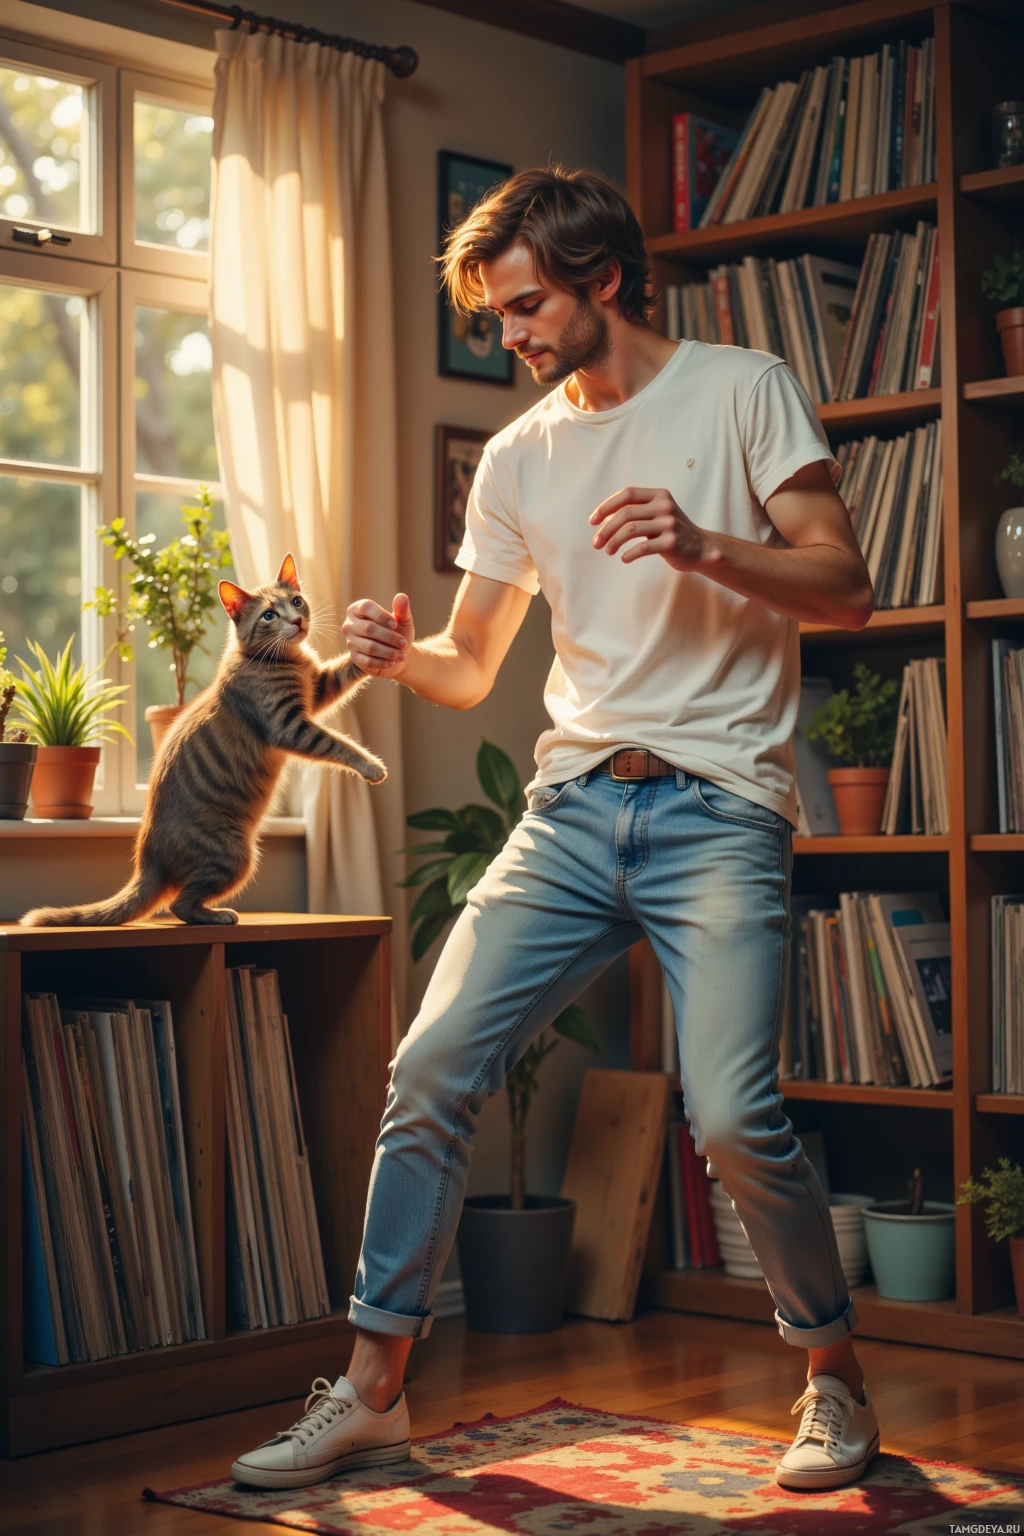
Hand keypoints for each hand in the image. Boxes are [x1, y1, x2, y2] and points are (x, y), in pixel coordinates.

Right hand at [342, 593, 414, 677]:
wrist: (398, 653)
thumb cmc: (398, 632)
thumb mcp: (403, 620)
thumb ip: (402, 609)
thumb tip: (401, 596)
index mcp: (358, 609)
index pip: (365, 607)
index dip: (381, 615)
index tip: (395, 624)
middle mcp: (350, 624)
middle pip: (368, 628)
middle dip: (389, 637)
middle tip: (404, 643)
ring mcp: (350, 642)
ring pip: (370, 647)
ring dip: (389, 652)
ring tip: (402, 655)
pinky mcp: (354, 658)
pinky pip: (368, 661)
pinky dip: (383, 662)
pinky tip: (393, 662)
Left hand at [590, 487, 707, 572]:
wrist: (700, 547)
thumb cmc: (670, 531)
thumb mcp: (655, 515)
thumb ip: (633, 512)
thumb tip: (601, 519)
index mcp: (659, 495)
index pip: (627, 494)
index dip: (606, 506)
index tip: (592, 521)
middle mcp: (665, 506)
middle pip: (626, 513)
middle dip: (606, 529)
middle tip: (596, 543)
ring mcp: (669, 524)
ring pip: (631, 530)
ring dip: (613, 542)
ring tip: (607, 551)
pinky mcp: (672, 542)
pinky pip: (643, 547)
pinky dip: (629, 554)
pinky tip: (624, 558)